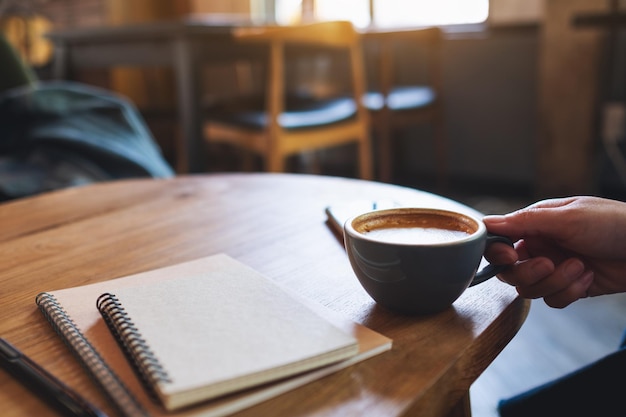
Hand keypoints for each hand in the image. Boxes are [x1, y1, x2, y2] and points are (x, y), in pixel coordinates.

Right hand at [483, 196, 625, 307]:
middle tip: (549, 264)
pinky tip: (588, 277)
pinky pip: (553, 300)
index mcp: (535, 224)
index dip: (498, 252)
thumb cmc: (613, 224)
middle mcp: (541, 247)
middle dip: (528, 273)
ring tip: (579, 267)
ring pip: (531, 289)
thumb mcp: (566, 218)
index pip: (499, 241)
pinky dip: (570, 292)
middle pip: (510, 272)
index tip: (509, 256)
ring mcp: (555, 268)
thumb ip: (523, 222)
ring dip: (556, 282)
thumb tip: (486, 222)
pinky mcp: (570, 287)